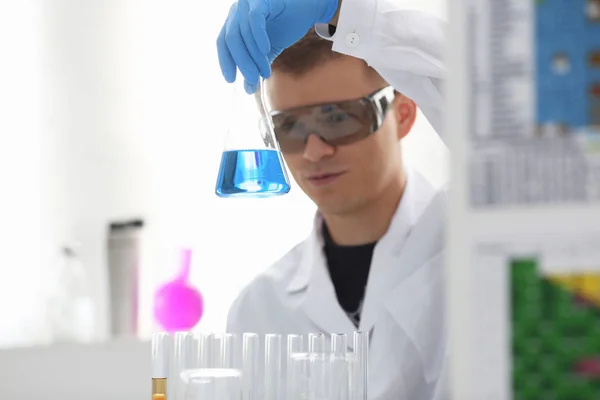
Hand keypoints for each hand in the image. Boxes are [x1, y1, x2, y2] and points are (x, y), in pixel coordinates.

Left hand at [217, 0, 338, 93]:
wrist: (307, 10)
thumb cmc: (284, 27)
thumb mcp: (267, 51)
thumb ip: (256, 67)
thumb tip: (248, 89)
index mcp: (234, 22)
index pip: (222, 43)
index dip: (225, 61)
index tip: (231, 80)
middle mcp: (237, 11)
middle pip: (231, 40)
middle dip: (242, 63)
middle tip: (252, 80)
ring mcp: (247, 3)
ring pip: (244, 33)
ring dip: (254, 56)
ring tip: (265, 71)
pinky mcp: (261, 0)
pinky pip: (255, 18)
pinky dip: (258, 36)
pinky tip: (266, 49)